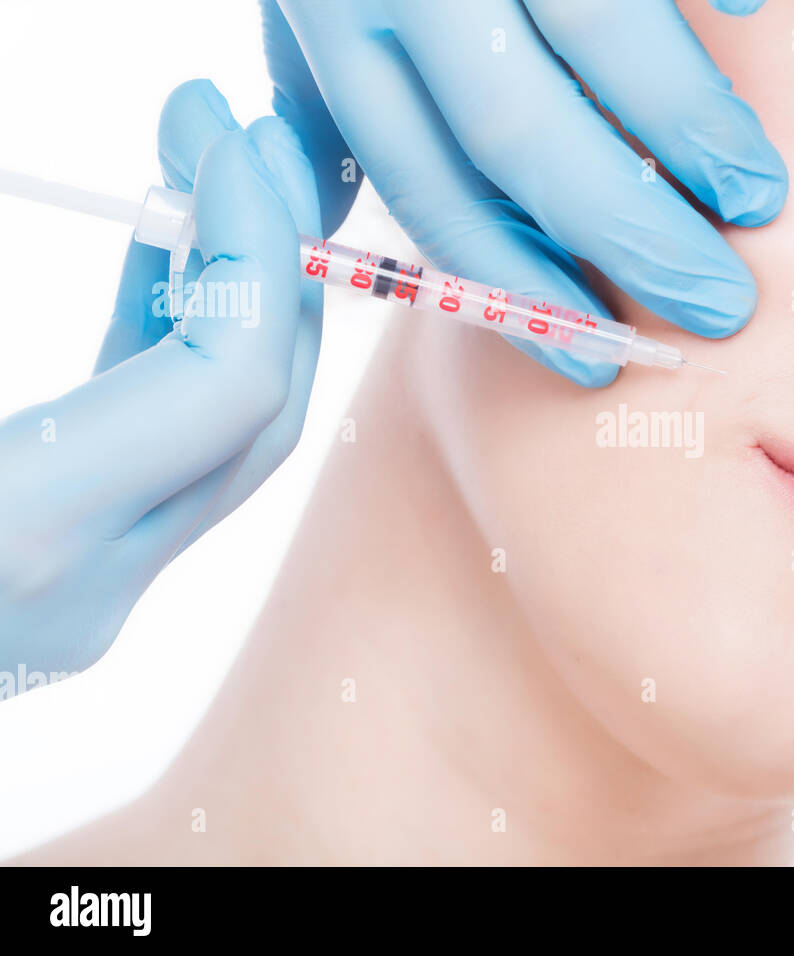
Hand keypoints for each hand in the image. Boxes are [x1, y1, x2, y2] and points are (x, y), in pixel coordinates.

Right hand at [0, 80, 321, 677]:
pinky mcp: (74, 579)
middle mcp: (89, 579)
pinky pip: (166, 456)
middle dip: (272, 255)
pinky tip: (160, 253)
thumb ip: (10, 294)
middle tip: (250, 132)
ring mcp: (92, 594)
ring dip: (233, 295)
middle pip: (261, 406)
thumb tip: (136, 185)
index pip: (230, 379)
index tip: (224, 129)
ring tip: (210, 168)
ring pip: (228, 437)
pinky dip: (175, 348)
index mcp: (23, 526)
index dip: (252, 240)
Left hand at [262, 0, 785, 385]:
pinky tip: (755, 23)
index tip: (597, 355)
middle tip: (717, 304)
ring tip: (757, 194)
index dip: (522, 292)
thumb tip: (339, 222)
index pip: (435, 192)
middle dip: (634, 240)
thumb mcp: (299, 3)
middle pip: (528, 142)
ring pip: (608, 44)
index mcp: (337, 22)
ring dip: (696, 130)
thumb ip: (323, 105)